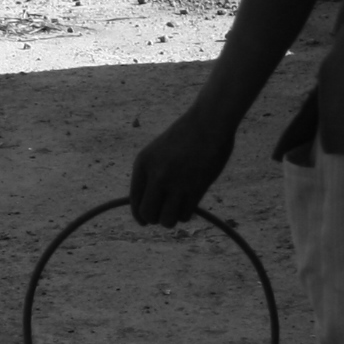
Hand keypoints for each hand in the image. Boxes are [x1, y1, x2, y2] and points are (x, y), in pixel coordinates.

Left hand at [129, 108, 234, 226]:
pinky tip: (190, 203)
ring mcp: (176, 183)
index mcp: (143, 163)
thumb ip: (152, 175)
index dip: (139, 215)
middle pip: (148, 215)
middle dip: (155, 218)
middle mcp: (156, 175)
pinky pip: (185, 216)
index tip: (144, 220)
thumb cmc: (186, 136)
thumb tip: (150, 207)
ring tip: (178, 208)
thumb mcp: (159, 151)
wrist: (209, 122)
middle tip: (165, 212)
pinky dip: (186, 214)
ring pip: (167, 220)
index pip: (134, 200)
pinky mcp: (195, 189)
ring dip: (172, 219)